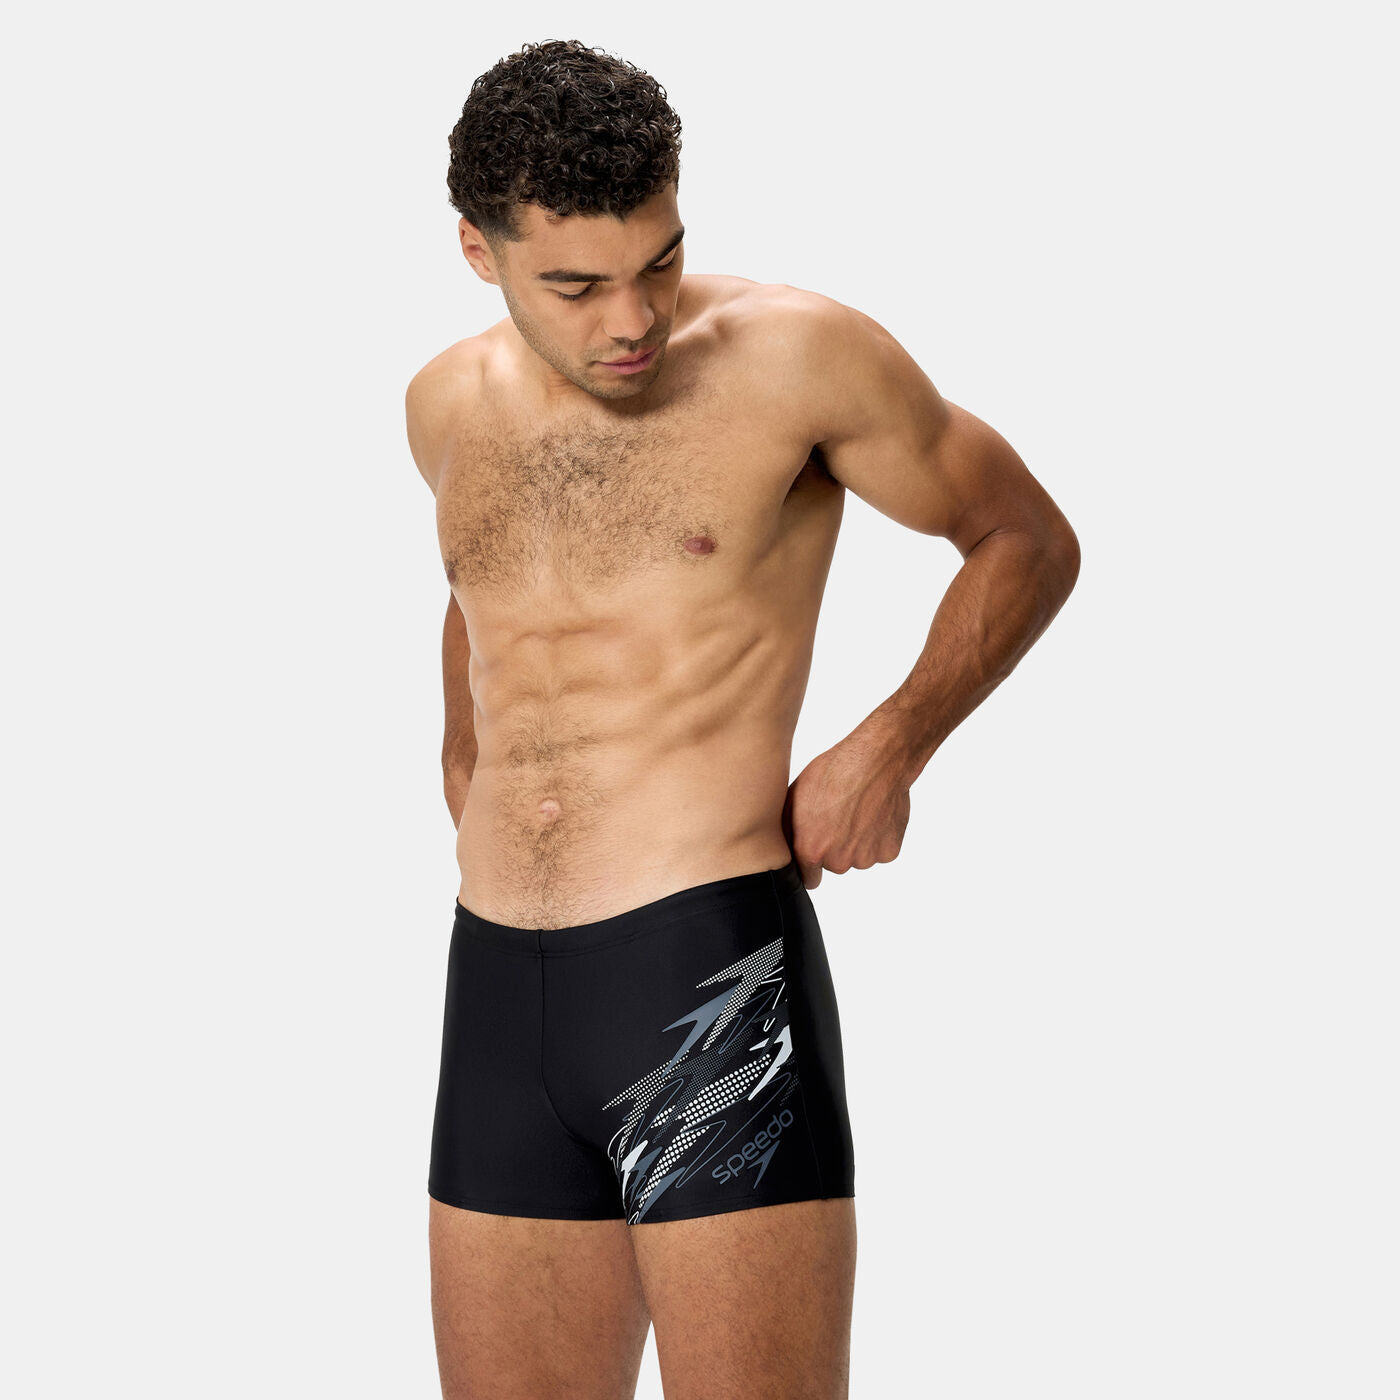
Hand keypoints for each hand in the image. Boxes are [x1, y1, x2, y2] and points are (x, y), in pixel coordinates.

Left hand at [781, 722, 911, 888]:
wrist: (876, 760)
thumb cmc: (833, 772)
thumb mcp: (795, 796)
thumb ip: (788, 830)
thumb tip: (783, 847)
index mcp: (810, 851)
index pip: (808, 878)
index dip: (810, 863)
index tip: (814, 850)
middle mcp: (838, 861)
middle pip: (834, 865)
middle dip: (834, 848)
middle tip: (838, 817)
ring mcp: (866, 858)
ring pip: (858, 857)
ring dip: (857, 842)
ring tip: (857, 811)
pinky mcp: (889, 851)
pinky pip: (879, 850)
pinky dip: (878, 837)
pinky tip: (874, 812)